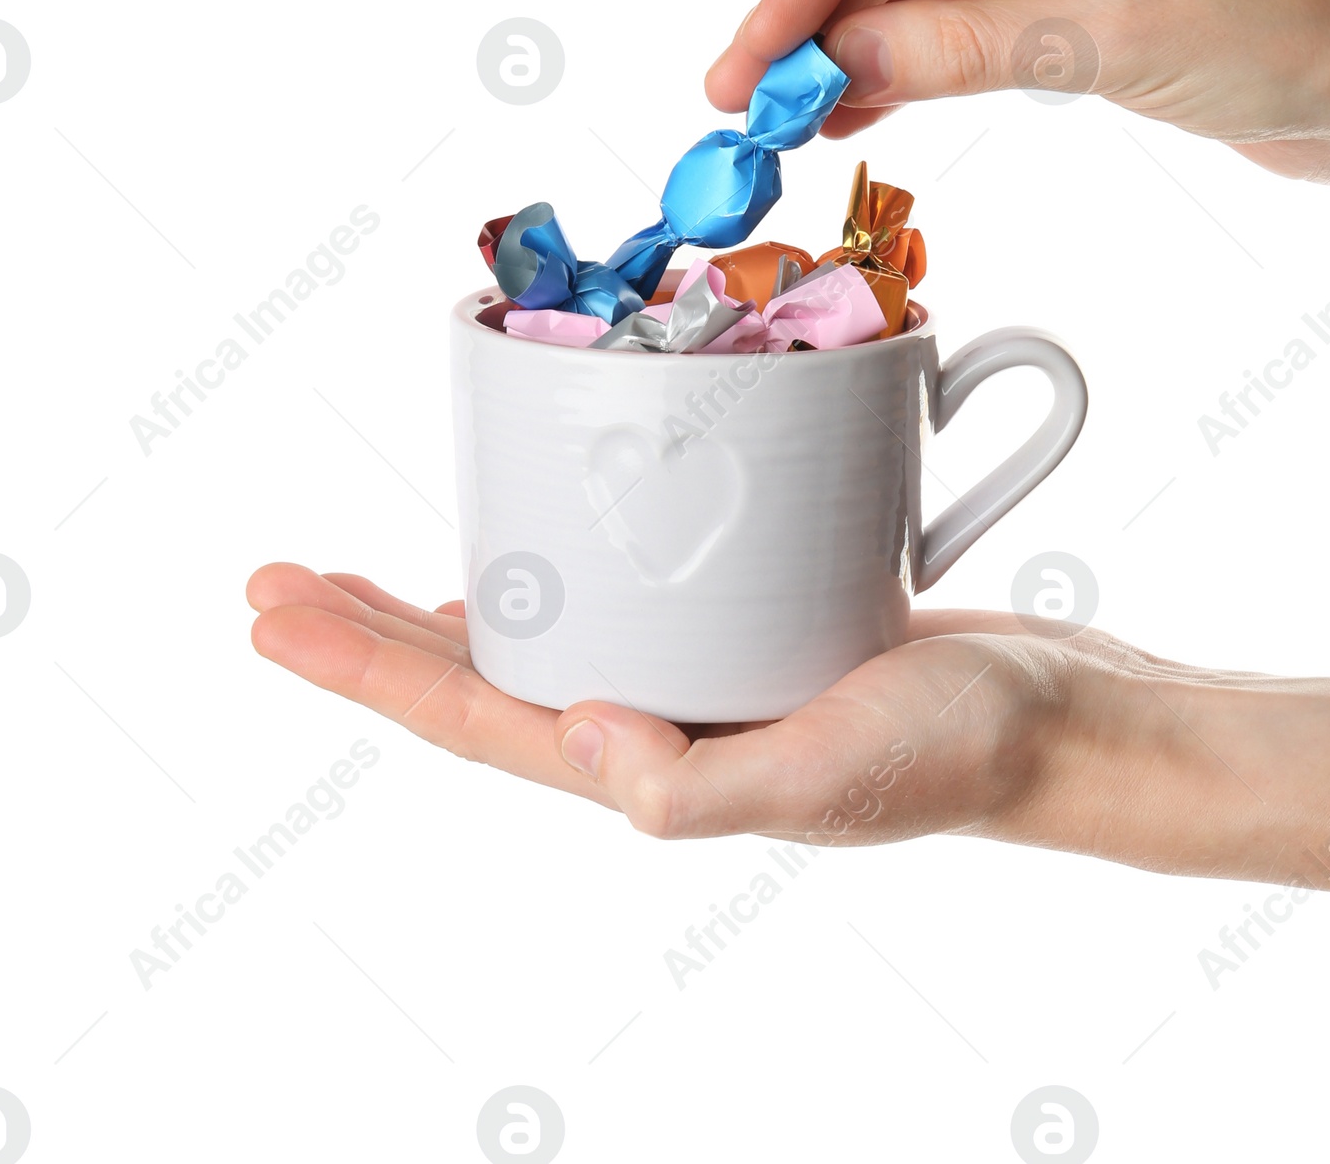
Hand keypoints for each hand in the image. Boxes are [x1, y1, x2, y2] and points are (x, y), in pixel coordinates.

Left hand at [247, 564, 1329, 935]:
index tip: (275, 605)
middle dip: (371, 630)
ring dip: (447, 600)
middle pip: (481, 672)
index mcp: (650, 764)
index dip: (366, 664)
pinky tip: (532, 543)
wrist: (1054, 719)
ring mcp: (698, 672)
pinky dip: (561, 561)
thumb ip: (701, 786)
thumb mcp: (834, 772)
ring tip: (363, 571)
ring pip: (543, 628)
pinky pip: (623, 590)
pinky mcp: (746, 622)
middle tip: (275, 577)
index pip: (475, 715)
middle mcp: (657, 721)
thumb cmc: (957, 750)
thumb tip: (576, 741)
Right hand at [706, 0, 1329, 381]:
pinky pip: (950, 27)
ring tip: (779, 115)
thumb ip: (964, 49)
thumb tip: (839, 67)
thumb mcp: (1110, 37)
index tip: (759, 40)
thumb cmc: (1287, 27)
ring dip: (849, 50)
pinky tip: (848, 108)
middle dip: (816, 16)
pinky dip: (901, 69)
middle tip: (745, 93)